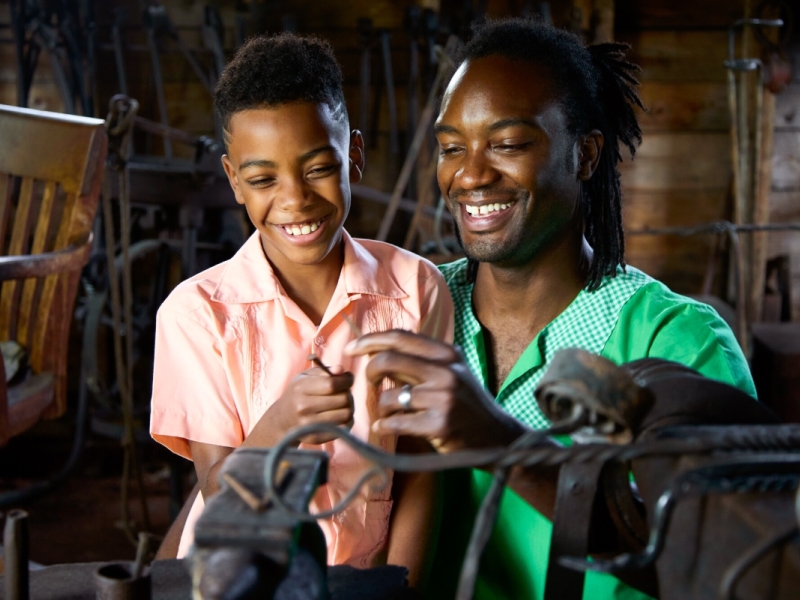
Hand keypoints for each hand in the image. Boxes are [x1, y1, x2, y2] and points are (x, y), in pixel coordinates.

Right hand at [255, 366, 354, 445]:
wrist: (282, 420)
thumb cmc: (298, 393)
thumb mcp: (306, 377)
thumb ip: (325, 371)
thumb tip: (341, 370)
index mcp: (300, 389)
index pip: (332, 384)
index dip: (346, 380)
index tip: (348, 379)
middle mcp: (303, 407)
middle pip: (342, 399)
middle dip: (348, 393)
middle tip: (344, 392)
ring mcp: (309, 425)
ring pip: (346, 414)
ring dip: (349, 407)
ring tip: (342, 404)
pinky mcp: (315, 438)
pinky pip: (343, 428)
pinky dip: (347, 421)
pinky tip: (340, 416)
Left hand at [345, 330, 526, 452]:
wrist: (497, 437)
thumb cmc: (466, 404)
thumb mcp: (452, 373)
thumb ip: (423, 361)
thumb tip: (380, 350)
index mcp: (447, 354)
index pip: (400, 337)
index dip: (371, 340)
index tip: (352, 348)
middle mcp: (446, 372)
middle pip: (388, 360)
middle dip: (370, 373)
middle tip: (370, 385)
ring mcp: (443, 398)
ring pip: (389, 397)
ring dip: (381, 408)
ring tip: (389, 414)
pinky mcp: (439, 425)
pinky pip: (394, 422)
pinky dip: (383, 425)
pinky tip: (386, 428)